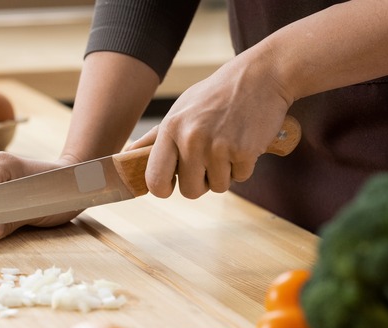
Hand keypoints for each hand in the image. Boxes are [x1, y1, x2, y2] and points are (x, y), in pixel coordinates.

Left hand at [136, 51, 292, 198]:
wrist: (260, 76)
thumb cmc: (216, 95)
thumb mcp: (180, 109)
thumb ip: (154, 137)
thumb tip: (127, 155)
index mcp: (170, 129)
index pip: (155, 180)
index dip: (164, 189)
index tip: (173, 183)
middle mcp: (191, 139)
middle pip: (189, 191)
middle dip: (200, 183)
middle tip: (208, 160)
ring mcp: (218, 147)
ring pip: (217, 187)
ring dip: (224, 173)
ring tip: (227, 145)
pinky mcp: (245, 152)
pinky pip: (240, 178)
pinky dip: (243, 166)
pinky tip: (244, 141)